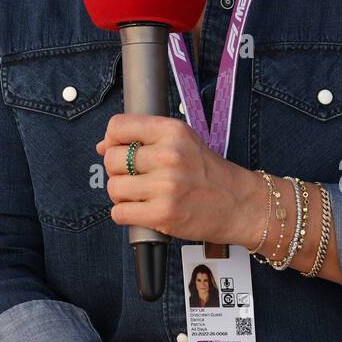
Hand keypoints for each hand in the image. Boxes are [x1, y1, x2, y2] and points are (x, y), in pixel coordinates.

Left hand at [96, 113, 259, 243]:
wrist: (239, 204)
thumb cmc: (208, 172)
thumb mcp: (182, 141)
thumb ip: (144, 138)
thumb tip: (102, 146)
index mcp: (172, 131)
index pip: (118, 126)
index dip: (112, 140)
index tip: (119, 150)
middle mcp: (169, 155)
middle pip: (112, 159)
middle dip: (116, 171)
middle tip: (134, 178)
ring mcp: (166, 186)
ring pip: (113, 188)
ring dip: (121, 195)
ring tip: (140, 196)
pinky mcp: (163, 214)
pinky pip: (119, 214)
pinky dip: (125, 215)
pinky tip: (142, 211)